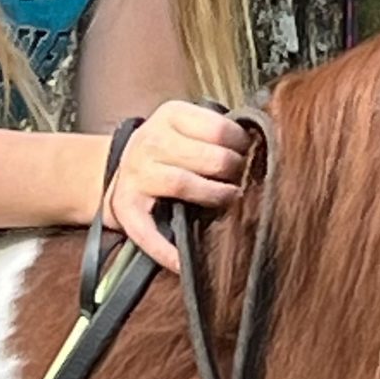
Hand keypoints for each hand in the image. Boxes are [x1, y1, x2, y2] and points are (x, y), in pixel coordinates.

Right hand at [100, 101, 249, 272]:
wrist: (120, 172)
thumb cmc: (169, 151)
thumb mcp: (188, 127)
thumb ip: (217, 133)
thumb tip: (259, 146)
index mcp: (171, 116)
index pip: (219, 129)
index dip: (241, 145)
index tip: (248, 154)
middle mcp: (150, 141)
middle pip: (208, 157)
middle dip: (233, 171)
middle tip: (241, 180)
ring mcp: (137, 174)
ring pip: (184, 183)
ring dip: (214, 196)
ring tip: (228, 201)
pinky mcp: (126, 207)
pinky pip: (148, 232)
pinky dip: (166, 251)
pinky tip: (182, 262)